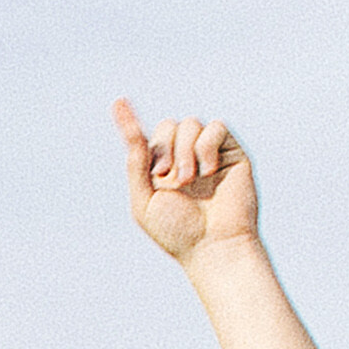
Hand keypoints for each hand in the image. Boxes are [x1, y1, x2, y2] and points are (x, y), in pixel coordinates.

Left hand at [117, 100, 260, 263]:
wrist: (213, 245)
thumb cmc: (177, 231)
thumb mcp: (144, 200)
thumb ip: (136, 164)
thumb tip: (129, 128)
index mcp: (160, 170)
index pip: (146, 139)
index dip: (131, 123)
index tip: (118, 102)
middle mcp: (183, 158)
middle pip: (167, 126)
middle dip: (163, 147)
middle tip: (165, 176)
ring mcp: (208, 154)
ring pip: (190, 124)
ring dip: (184, 150)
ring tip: (189, 180)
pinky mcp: (230, 152)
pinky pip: (216, 128)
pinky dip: (207, 146)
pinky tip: (208, 171)